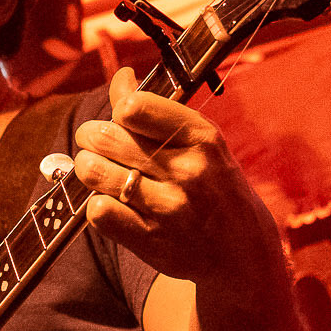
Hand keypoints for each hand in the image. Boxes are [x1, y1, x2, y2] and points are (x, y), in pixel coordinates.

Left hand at [74, 68, 282, 289]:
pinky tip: (112, 204)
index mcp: (202, 138)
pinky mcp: (151, 240)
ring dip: (89, 168)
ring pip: (94, 171)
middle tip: (95, 143)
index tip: (121, 118)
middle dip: (91, 136)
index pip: (133, 107)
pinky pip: (98, 211)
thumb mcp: (200, 143)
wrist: (242, 253)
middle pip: (106, 137)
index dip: (118, 110)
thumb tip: (121, 77)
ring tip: (99, 171)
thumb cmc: (215, 188)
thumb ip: (157, 111)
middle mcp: (188, 171)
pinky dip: (97, 206)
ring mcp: (169, 207)